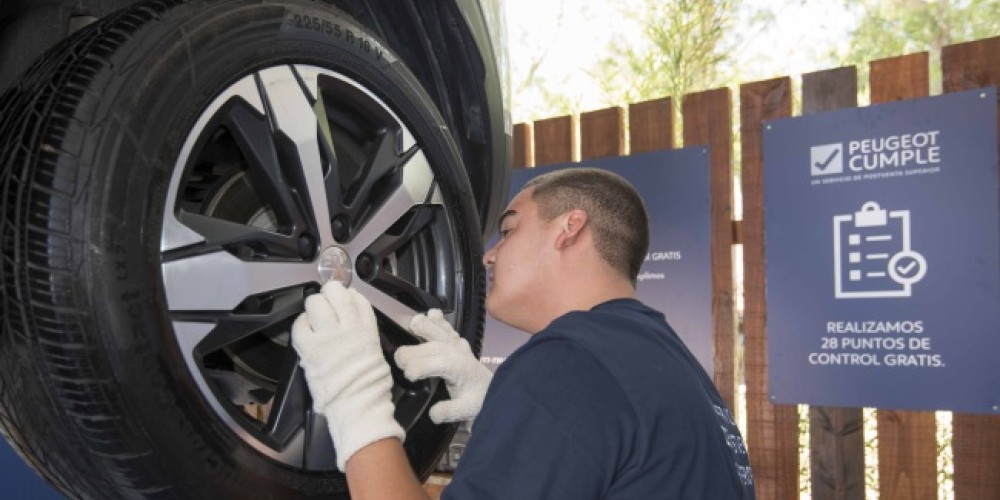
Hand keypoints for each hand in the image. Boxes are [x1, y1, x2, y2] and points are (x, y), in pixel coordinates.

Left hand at [291, 282, 403, 471]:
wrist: (358, 404)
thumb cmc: (370, 383)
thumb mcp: (374, 349)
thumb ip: (363, 330)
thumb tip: (351, 316)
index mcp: (367, 327)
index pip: (356, 298)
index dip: (348, 296)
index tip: (344, 301)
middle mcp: (348, 325)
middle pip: (334, 293)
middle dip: (328, 296)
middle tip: (326, 305)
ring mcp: (327, 335)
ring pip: (315, 303)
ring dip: (314, 307)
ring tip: (314, 317)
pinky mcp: (309, 347)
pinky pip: (299, 325)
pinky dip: (301, 324)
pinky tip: (305, 330)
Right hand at [395, 309, 492, 423]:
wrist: (491, 391)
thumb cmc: (476, 400)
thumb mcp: (465, 411)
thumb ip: (449, 411)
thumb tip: (432, 413)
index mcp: (458, 367)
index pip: (435, 363)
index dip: (417, 368)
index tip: (407, 376)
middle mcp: (457, 352)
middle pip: (430, 346)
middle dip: (410, 352)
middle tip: (399, 362)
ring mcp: (457, 344)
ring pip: (438, 330)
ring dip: (423, 326)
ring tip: (410, 326)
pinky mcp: (457, 341)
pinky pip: (446, 326)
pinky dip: (437, 319)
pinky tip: (430, 314)